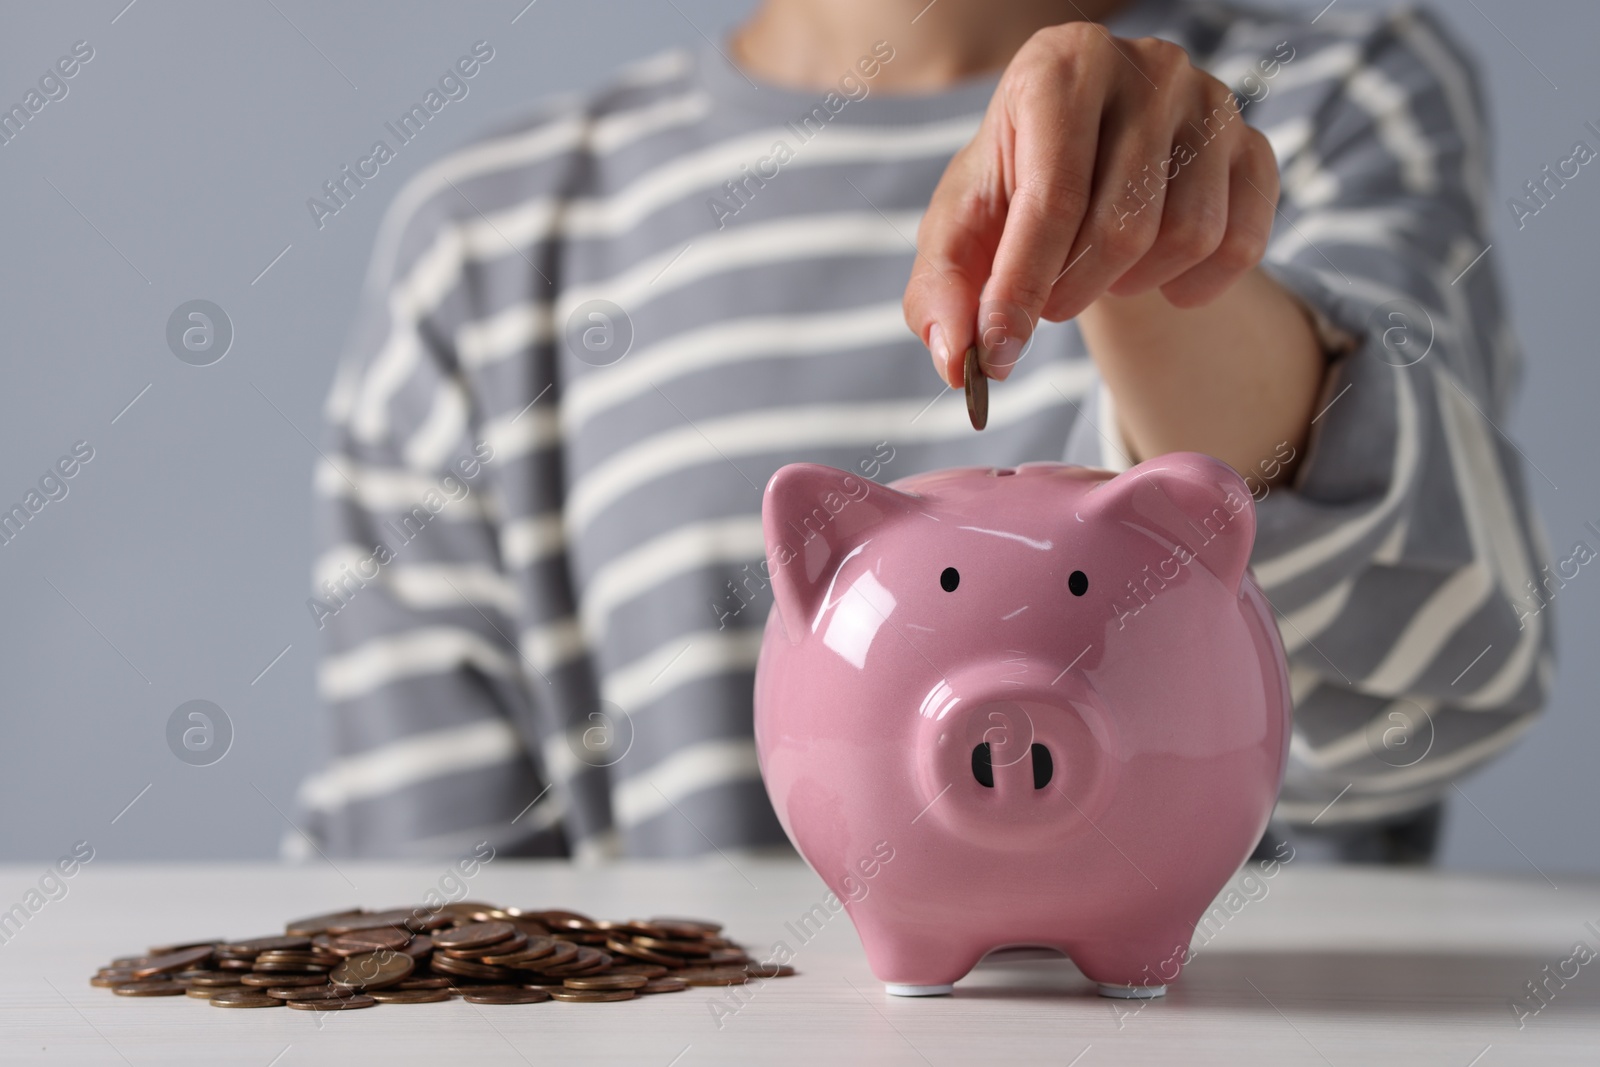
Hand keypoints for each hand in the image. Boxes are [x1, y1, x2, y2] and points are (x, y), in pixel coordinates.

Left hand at [904, 22, 1279, 387]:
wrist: (1086, 161)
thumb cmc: (1012, 190)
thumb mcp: (959, 231)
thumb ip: (940, 291)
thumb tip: (954, 360)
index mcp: (1060, 65)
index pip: (1052, 197)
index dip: (1020, 287)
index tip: (997, 353)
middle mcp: (1145, 67)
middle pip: (1123, 226)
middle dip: (1074, 290)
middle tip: (1048, 302)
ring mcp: (1210, 101)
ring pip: (1188, 237)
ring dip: (1133, 285)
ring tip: (1097, 275)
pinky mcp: (1252, 142)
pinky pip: (1242, 243)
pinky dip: (1196, 286)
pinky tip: (1158, 282)